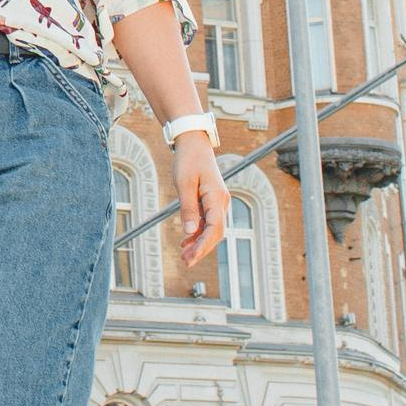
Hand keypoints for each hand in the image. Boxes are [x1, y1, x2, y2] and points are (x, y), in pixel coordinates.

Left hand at [172, 132, 227, 269]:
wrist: (193, 143)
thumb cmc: (188, 160)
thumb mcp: (184, 184)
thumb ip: (187, 208)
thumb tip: (189, 232)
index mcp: (217, 197)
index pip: (214, 229)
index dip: (203, 246)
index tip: (191, 258)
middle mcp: (221, 202)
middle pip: (215, 232)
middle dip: (201, 249)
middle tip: (185, 262)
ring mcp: (217, 201)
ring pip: (211, 229)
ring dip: (199, 242)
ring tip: (184, 255)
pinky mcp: (211, 200)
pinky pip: (207, 221)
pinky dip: (197, 232)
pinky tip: (186, 241)